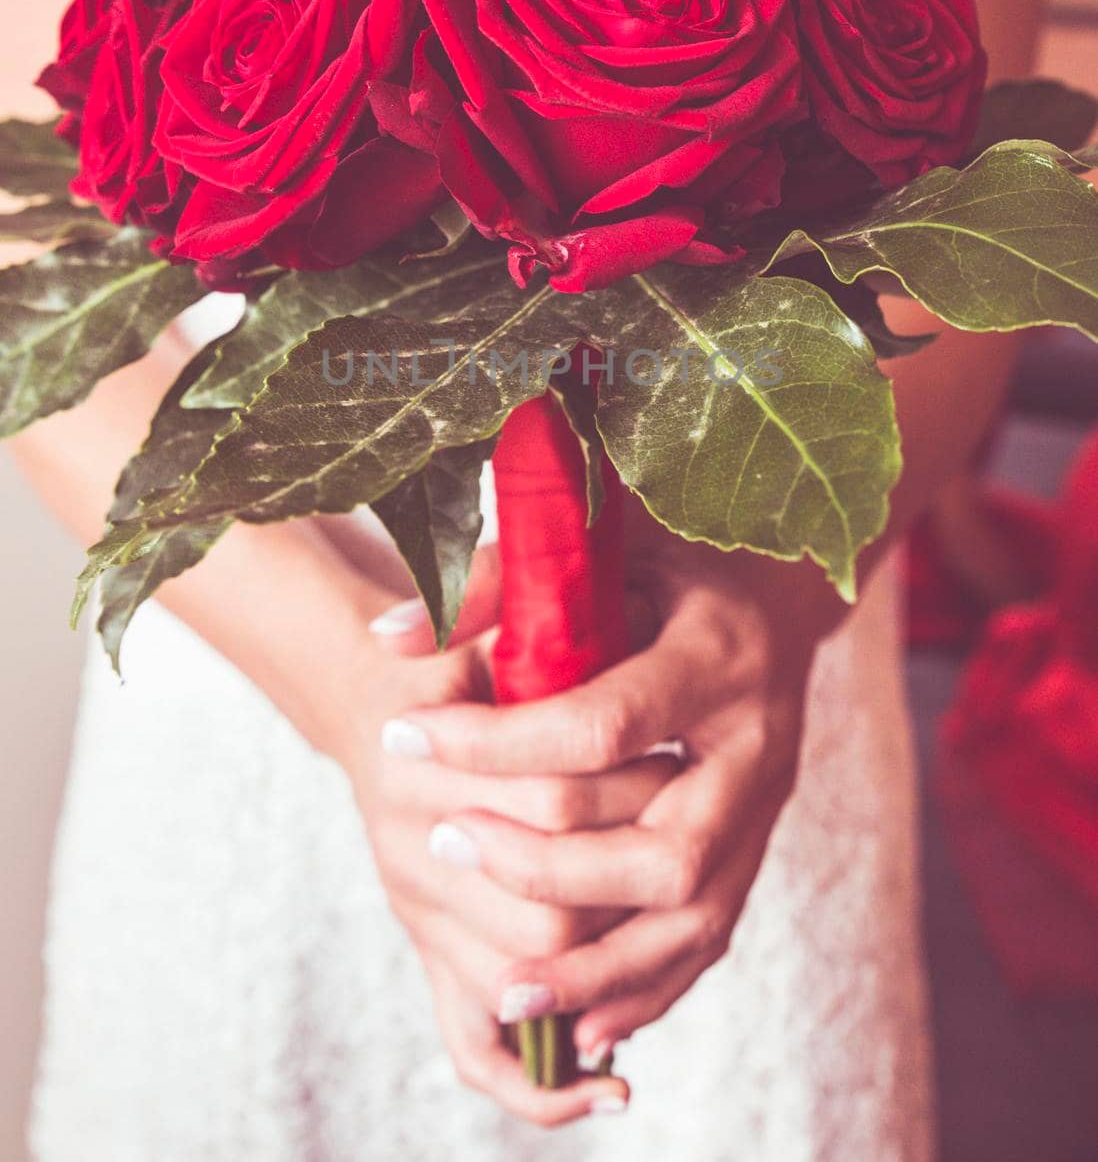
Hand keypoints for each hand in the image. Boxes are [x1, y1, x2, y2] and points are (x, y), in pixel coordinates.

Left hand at [387, 508, 836, 1067]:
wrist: (777, 590)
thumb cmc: (669, 557)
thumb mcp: (599, 545)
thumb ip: (496, 583)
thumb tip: (384, 637)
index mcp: (716, 657)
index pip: (601, 726)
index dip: (496, 745)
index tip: (403, 737)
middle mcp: (754, 745)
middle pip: (662, 849)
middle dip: (544, 867)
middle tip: (443, 842)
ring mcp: (766, 807)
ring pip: (695, 918)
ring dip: (598, 968)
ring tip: (506, 992)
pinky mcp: (760, 846)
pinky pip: (713, 938)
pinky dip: (647, 990)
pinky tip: (581, 1024)